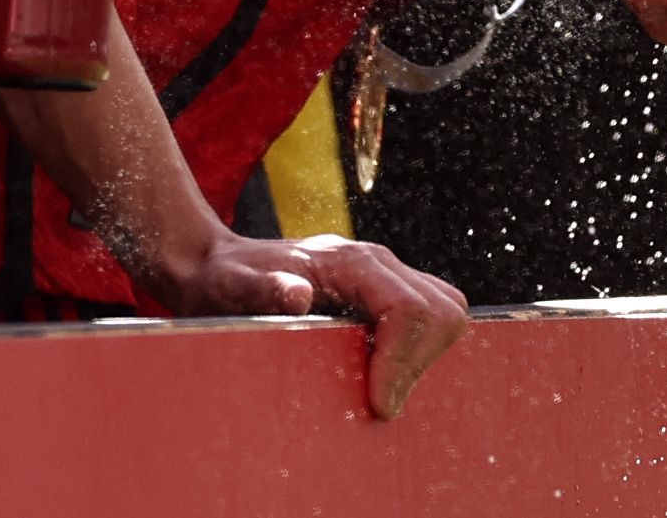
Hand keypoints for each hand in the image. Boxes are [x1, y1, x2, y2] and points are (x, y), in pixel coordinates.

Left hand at [140, 228, 473, 418]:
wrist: (219, 266)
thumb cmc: (224, 281)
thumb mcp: (231, 288)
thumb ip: (263, 289)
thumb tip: (297, 296)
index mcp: (349, 261)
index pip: (409, 309)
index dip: (402, 362)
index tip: (378, 404)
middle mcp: (378, 263)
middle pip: (442, 311)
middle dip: (419, 363)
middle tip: (378, 401)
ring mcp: (386, 276)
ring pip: (447, 312)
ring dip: (424, 358)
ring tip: (382, 388)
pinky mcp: (386, 293)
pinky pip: (432, 318)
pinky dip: (419, 351)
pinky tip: (381, 373)